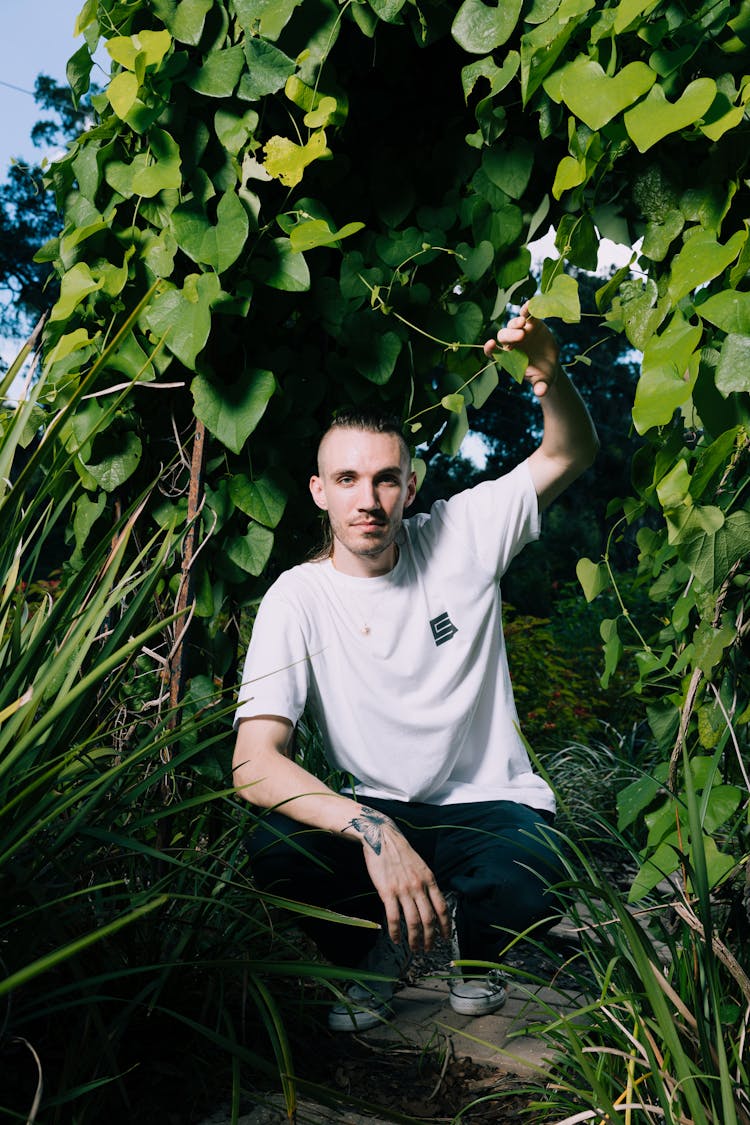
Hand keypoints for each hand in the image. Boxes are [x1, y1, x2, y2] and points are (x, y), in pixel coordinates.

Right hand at [348, 808, 449, 950]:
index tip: (445, 937)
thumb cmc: (400, 852)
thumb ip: (426, 883)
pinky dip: (396, 931)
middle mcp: (418, 886)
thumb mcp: (420, 865)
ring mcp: (403, 890)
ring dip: (415, 939)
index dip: (445, 925)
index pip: (442, 908)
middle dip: (430, 938)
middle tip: (428, 949)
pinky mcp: (387, 892)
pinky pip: (393, 917)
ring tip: (414, 948)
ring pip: (413, 921)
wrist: (383, 838)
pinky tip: (395, 939)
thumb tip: (431, 902)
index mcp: (429, 879)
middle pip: (429, 919)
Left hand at [483, 302, 560, 397]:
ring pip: (513, 324)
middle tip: (521, 335)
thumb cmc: (543, 374)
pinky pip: (527, 314)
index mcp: (508, 358)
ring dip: (516, 322)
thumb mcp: (543, 382)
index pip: (494, 352)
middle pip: (504, 336)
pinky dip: (528, 309)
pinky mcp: (532, 323)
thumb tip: (540, 393)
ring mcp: (521, 331)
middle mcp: (512, 343)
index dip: (490, 349)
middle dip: (510, 335)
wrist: (551, 363)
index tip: (489, 344)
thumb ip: (540, 387)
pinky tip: (531, 304)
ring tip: (524, 323)